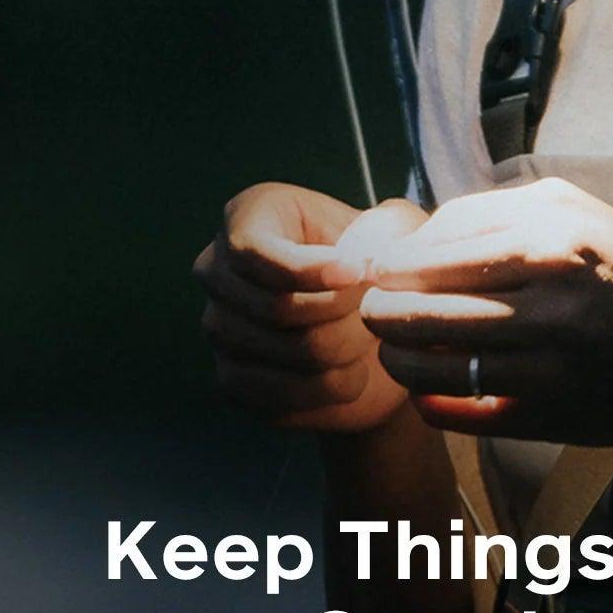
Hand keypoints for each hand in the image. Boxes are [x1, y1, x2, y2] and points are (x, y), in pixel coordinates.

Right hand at [193, 181, 426, 430]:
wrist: (374, 329)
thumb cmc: (378, 264)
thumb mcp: (396, 230)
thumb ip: (392, 226)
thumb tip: (366, 256)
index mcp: (248, 216)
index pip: (253, 251)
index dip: (307, 270)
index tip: (360, 275)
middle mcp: (217, 270)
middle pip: (275, 308)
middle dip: (345, 315)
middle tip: (380, 313)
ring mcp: (218, 328)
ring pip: (287, 353)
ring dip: (346, 352)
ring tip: (371, 340)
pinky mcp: (230, 381)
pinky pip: (280, 395)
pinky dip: (331, 389)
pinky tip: (353, 373)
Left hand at [355, 177, 612, 444]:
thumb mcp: (582, 215)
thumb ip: (501, 213)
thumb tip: (422, 234)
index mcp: (553, 241)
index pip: (430, 251)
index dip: (391, 262)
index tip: (380, 269)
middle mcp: (546, 301)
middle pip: (414, 306)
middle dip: (379, 308)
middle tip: (374, 308)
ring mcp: (543, 364)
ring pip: (423, 362)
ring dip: (394, 354)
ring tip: (394, 346)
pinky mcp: (543, 416)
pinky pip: (452, 410)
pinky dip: (427, 400)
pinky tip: (428, 387)